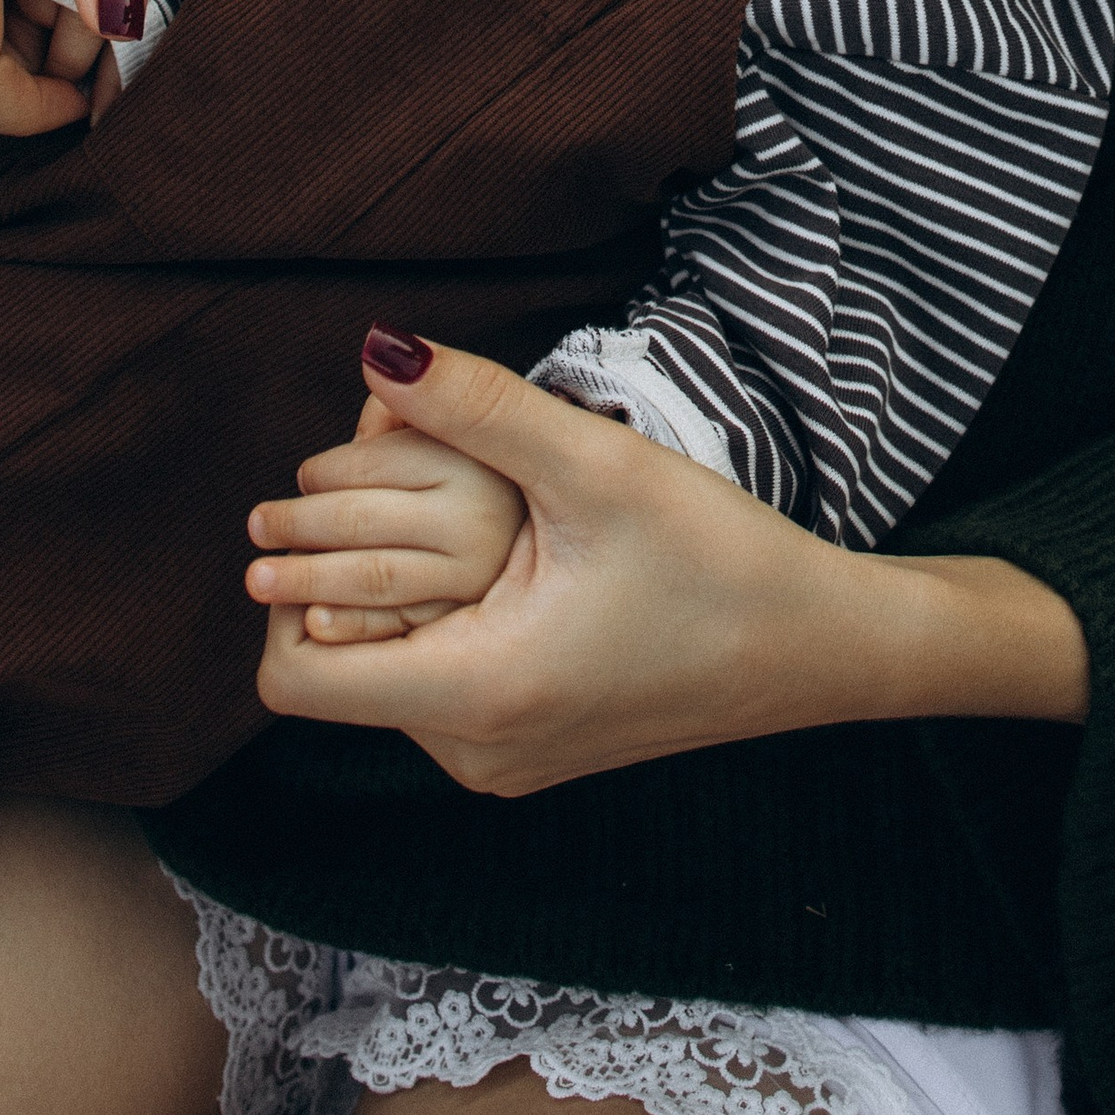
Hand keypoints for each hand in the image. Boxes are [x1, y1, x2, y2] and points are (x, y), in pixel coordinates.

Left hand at [252, 333, 1089, 796]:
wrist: (824, 648)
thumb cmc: (720, 558)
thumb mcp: (595, 467)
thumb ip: (479, 406)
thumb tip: (376, 350)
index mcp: (476, 699)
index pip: (290, 676)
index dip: (289, 585)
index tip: (336, 507)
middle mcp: (473, 756)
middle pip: (336, 666)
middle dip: (346, 566)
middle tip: (400, 476)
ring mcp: (502, 763)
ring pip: (389, 674)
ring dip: (402, 589)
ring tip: (465, 508)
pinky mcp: (533, 751)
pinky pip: (441, 689)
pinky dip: (447, 620)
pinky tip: (506, 556)